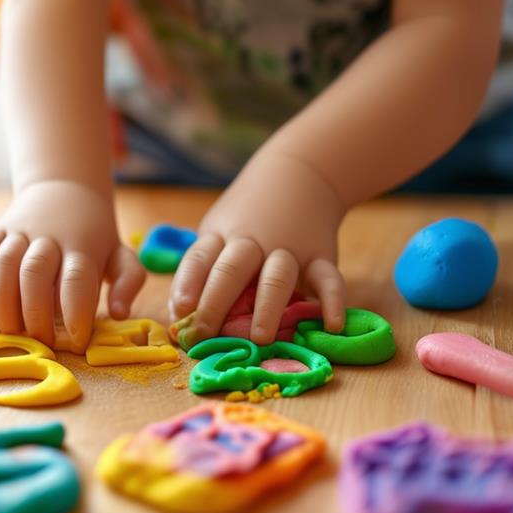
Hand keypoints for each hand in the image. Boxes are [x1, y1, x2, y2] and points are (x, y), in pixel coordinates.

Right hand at [0, 181, 144, 351]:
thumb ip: (128, 281)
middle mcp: (48, 236)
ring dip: (4, 305)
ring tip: (12, 332)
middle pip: (35, 274)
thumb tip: (119, 313)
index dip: (74, 314)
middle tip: (44, 343)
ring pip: (3, 266)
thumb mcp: (121, 253)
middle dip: (36, 315)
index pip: (76, 280)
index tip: (76, 341)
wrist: (65, 187)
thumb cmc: (94, 234)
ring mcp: (18, 232)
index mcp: (82, 244)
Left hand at [170, 150, 347, 346]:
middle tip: (207, 334)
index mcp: (222, 235)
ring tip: (261, 338)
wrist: (301, 174)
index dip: (188, 283)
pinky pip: (329, 279)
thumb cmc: (246, 218)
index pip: (200, 258)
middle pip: (231, 270)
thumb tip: (178, 318)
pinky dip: (333, 301)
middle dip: (216, 303)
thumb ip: (202, 271)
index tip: (180, 309)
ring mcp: (289, 249)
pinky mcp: (321, 256)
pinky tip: (331, 325)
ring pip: (276, 277)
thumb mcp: (218, 230)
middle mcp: (253, 242)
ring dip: (267, 306)